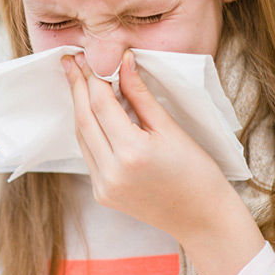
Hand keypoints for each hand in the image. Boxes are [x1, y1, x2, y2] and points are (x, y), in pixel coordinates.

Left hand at [61, 49, 265, 274]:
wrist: (202, 219)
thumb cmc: (197, 172)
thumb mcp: (171, 128)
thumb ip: (141, 95)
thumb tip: (123, 62)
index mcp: (132, 153)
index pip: (101, 104)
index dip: (93, 76)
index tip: (89, 55)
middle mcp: (111, 172)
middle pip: (83, 119)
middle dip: (77, 87)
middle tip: (72, 60)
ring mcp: (103, 186)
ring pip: (81, 137)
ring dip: (78, 107)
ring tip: (78, 81)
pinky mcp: (101, 194)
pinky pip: (87, 154)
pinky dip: (87, 130)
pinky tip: (89, 111)